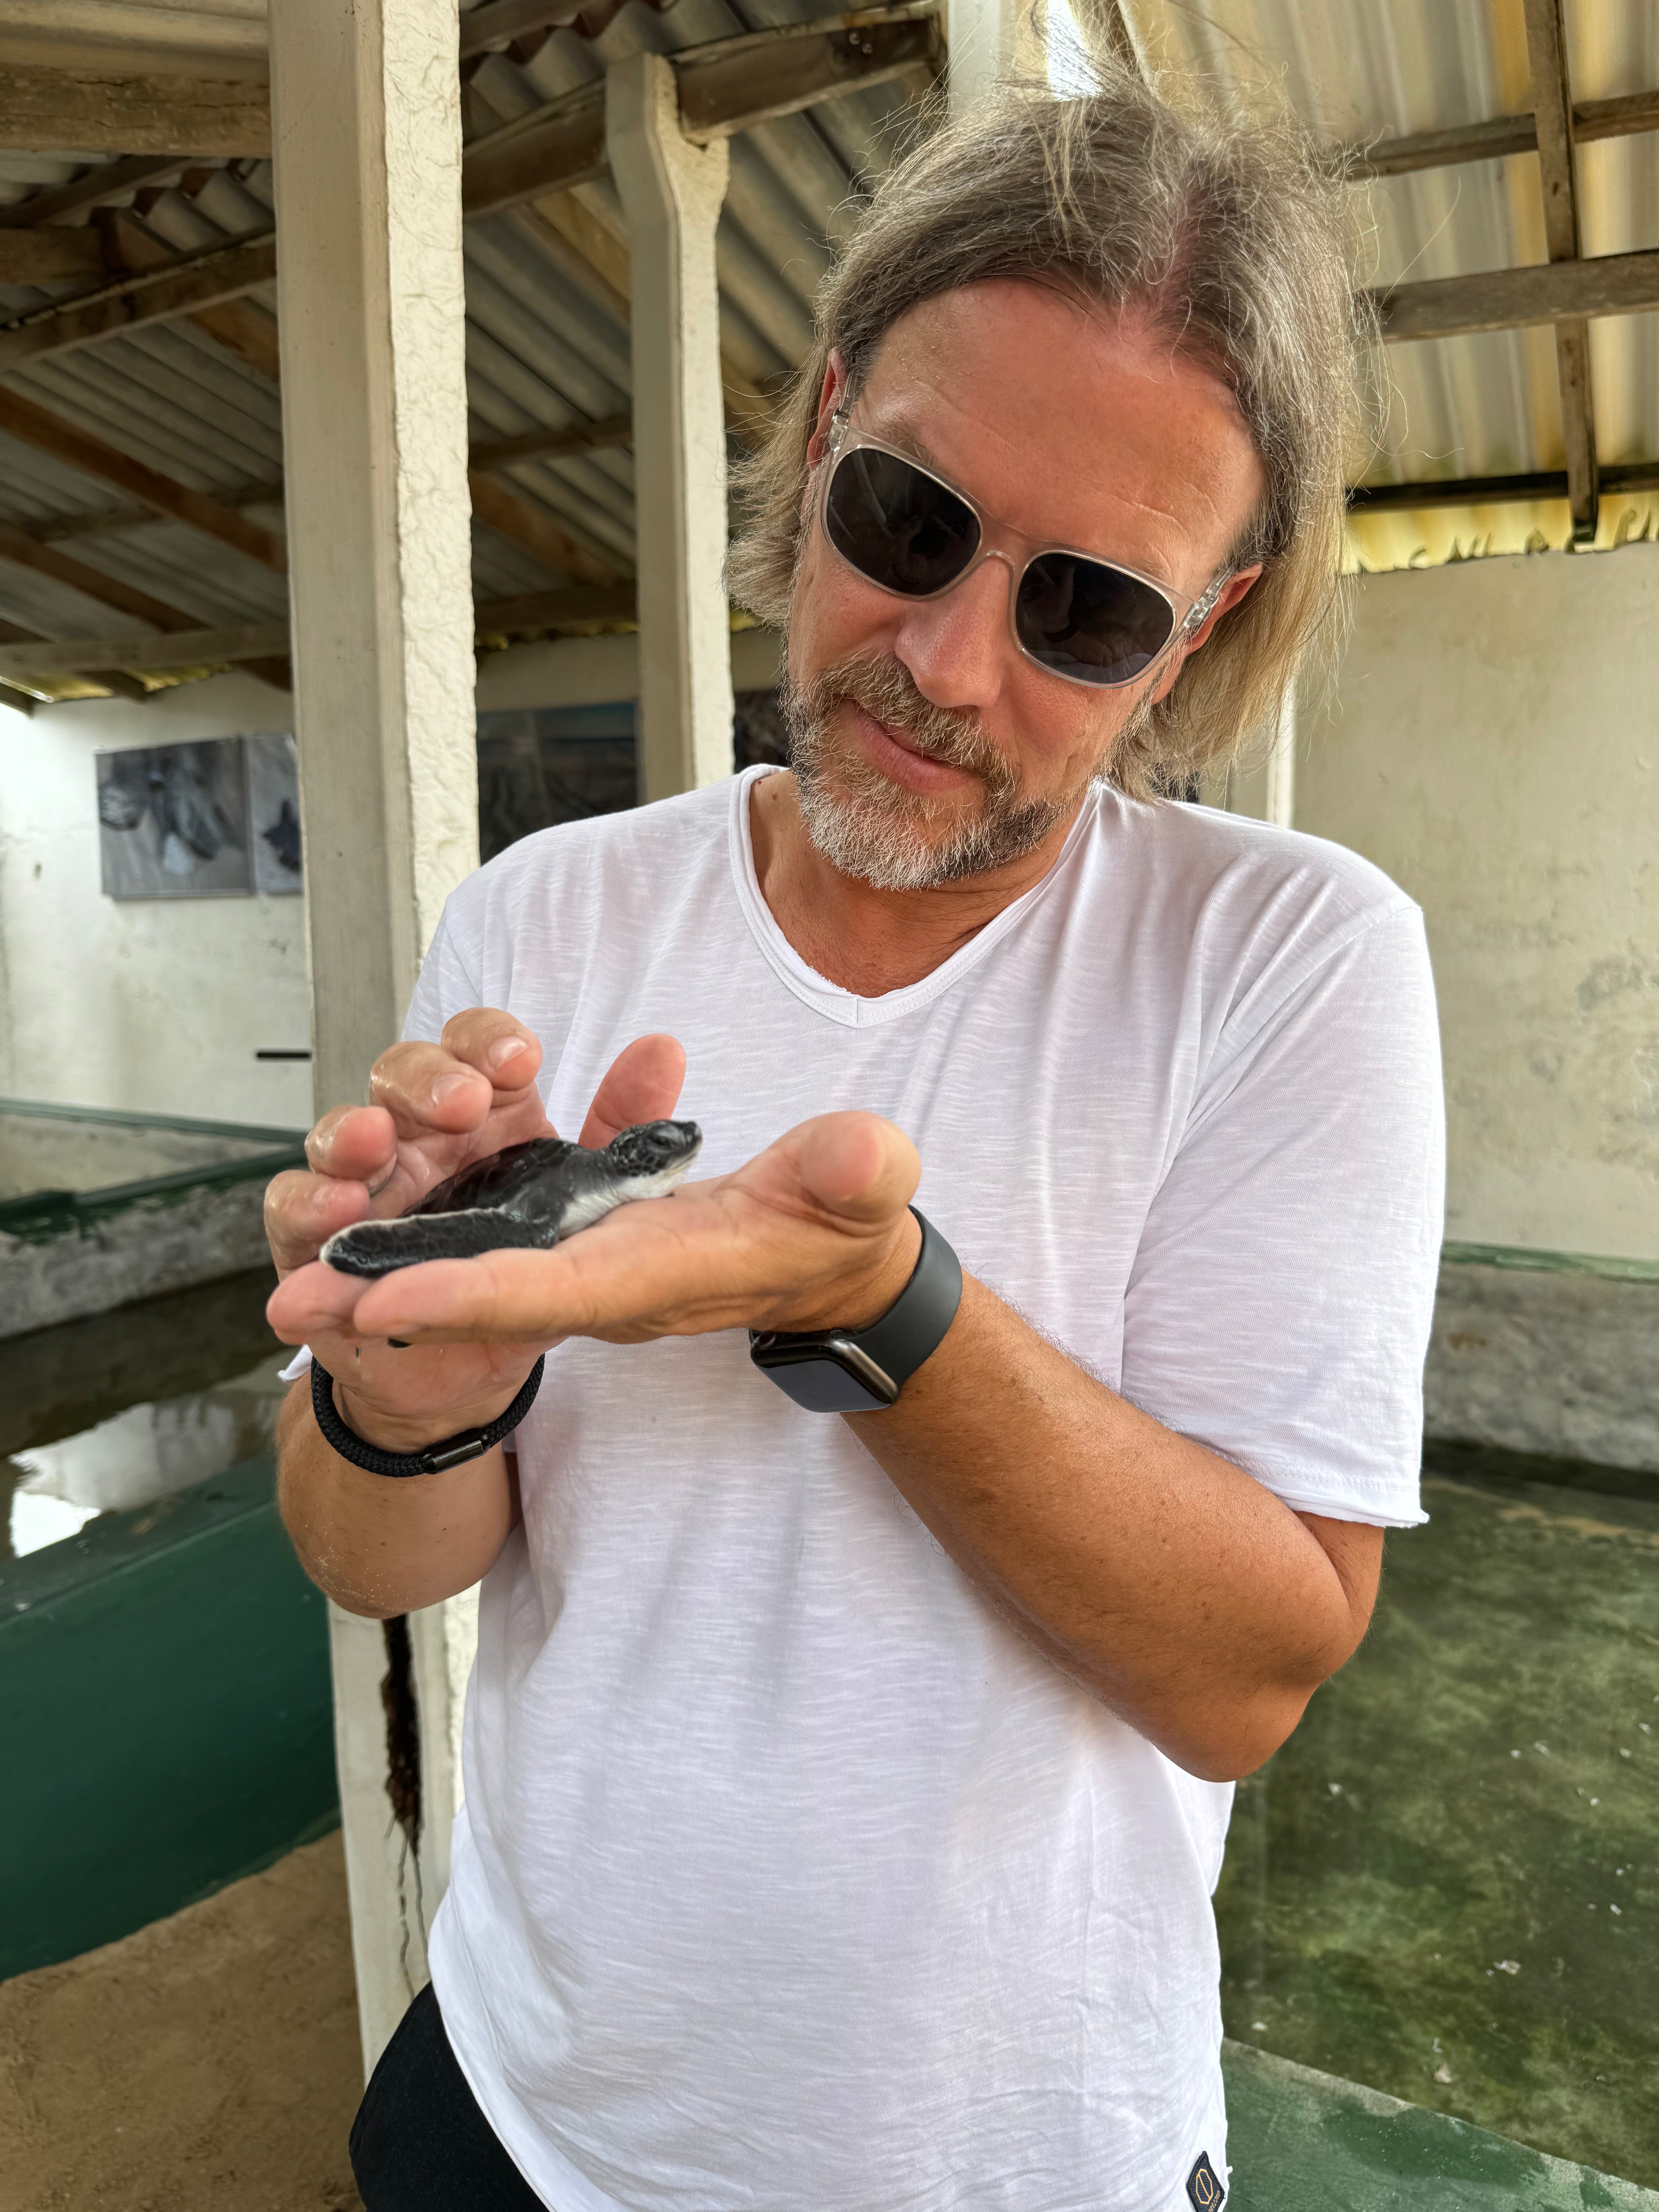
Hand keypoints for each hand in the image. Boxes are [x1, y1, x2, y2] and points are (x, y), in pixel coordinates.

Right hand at [264, 1011, 685, 1446]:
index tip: (520, 1059)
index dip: (488, 1042)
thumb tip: (661, 1050)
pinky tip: (338, 1210)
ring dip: (353, 1130)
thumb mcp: (582, 1198)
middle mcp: (416, 1136)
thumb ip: (624, 1128)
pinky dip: (309, 1204)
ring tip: (375, 1140)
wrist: (470, 1362)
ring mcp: (363, 1184)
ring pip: (342, 1132)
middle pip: (404, 1076)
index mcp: (481, 1114)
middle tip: (459, 1102)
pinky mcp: (316, 1242)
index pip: (474, 1048)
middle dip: (427, 1080)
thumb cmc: (517, 1261)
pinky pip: (295, 1211)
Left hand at [269, 1109, 924, 1359]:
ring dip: (375, 1288)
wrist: (828, 1262)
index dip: (468, 1293)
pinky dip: (410, 1252)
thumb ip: (854, 1174)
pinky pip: (476, 1252)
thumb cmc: (841, 1225)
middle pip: (477, 1298)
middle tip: (289, 1310)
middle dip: (386, 1307)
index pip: (551, 1287)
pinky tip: (348, 1237)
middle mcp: (598, 1282)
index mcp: (651, 1272)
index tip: (383, 1301)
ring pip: (460, 1278)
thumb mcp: (861, 1190)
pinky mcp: (569, 1244)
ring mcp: (576, 1267)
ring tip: (285, 1292)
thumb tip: (861, 1158)